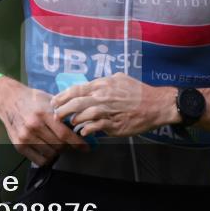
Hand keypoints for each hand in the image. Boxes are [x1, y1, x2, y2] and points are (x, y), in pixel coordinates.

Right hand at [0, 78, 88, 166]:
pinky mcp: (18, 145)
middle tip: (68, 143)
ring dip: (57, 152)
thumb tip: (80, 126)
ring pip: (50, 154)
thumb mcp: (50, 100)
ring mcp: (25, 137)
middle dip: (68, 146)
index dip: (77, 143)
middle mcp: (34, 126)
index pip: (64, 134)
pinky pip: (39, 160)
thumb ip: (63, 113)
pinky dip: (47, 159)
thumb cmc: (31, 98)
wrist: (8, 99)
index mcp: (44, 114)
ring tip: (57, 145)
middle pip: (59, 146)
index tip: (86, 148)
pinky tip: (48, 151)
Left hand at [51, 73, 176, 137]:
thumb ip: (104, 82)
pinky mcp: (113, 125)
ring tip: (71, 123)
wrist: (156, 105)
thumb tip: (91, 86)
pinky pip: (94, 128)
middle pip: (75, 104)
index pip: (76, 90)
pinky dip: (86, 130)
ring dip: (74, 121)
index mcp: (103, 84)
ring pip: (82, 117)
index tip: (54, 101)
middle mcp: (102, 97)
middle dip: (62, 110)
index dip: (62, 96)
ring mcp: (107, 111)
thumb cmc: (139, 91)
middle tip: (56, 115)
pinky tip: (83, 131)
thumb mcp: (120, 78)